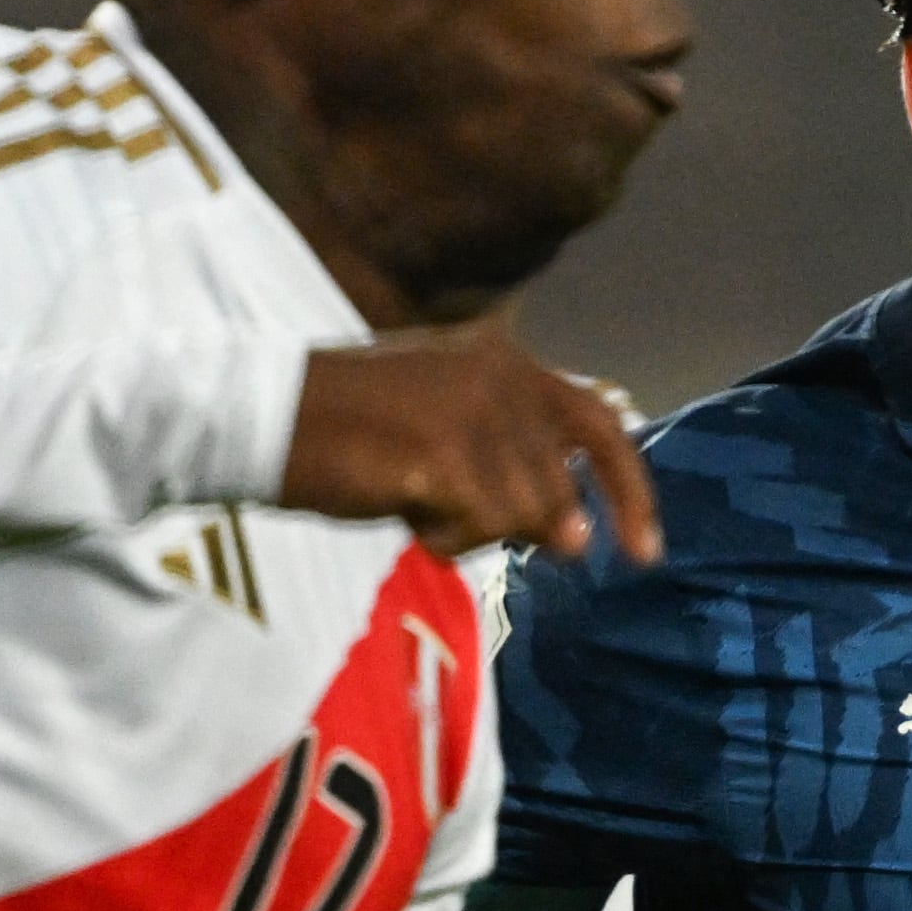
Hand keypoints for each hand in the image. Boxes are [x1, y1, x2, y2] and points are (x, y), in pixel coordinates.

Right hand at [283, 326, 661, 566]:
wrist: (264, 416)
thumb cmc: (352, 431)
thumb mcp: (448, 425)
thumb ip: (517, 461)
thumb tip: (580, 536)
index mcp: (505, 358)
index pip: (602, 426)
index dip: (632, 492)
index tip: (648, 552)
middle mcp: (500, 375)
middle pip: (558, 491)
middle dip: (524, 527)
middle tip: (451, 517)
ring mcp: (472, 413)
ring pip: (520, 518)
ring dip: (467, 531)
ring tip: (412, 496)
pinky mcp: (441, 455)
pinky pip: (474, 531)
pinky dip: (439, 538)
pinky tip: (400, 508)